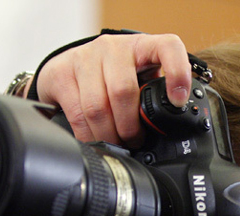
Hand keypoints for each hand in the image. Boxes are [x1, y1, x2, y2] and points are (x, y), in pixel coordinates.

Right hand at [34, 33, 191, 145]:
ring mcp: (85, 57)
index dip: (177, 72)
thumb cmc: (111, 78)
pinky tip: (96, 140)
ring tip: (116, 144)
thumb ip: (151, 95)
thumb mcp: (138, 79)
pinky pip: (78, 114)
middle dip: (130, 127)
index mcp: (141, 47)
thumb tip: (166, 128)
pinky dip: (89, 135)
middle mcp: (113, 47)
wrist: (68, 67)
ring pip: (98, 107)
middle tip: (135, 141)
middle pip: (123, 91)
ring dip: (109, 135)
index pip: (167, 47)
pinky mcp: (61, 73)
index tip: (178, 100)